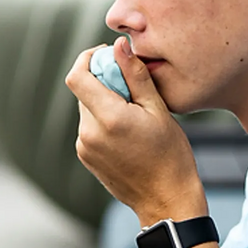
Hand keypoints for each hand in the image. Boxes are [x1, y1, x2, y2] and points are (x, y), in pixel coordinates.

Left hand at [66, 37, 206, 223]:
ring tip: (135, 114)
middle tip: (132, 87)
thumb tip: (119, 46)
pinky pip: (89, 127)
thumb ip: (135, 76)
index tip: (108, 56)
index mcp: (108, 119)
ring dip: (104, 102)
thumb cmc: (171, 156)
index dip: (88, 59)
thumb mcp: (159, 111)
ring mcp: (85, 148)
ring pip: (87, 109)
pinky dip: (104, 120)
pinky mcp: (86, 157)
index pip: (77, 76)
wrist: (166, 201)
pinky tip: (128, 132)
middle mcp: (89, 134)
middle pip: (83, 91)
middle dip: (103, 81)